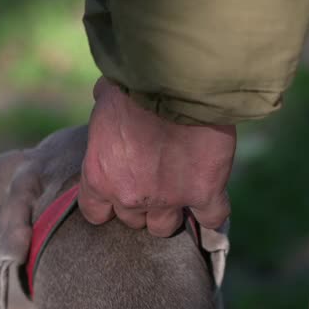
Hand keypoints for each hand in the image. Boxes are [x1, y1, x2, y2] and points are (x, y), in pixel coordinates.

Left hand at [79, 77, 235, 236]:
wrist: (176, 82)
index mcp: (100, 175)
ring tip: (178, 193)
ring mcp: (169, 198)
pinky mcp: (204, 192)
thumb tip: (104, 94)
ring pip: (165, 227)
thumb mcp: (106, 95)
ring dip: (171, 212)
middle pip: (133, 221)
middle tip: (153, 182)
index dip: (108, 204)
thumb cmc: (135, 82)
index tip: (120, 190)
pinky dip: (212, 213)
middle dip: (141, 204)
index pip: (96, 212)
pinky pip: (212, 218)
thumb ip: (104, 107)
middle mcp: (130, 195)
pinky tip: (211, 203)